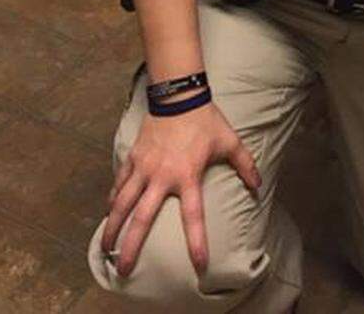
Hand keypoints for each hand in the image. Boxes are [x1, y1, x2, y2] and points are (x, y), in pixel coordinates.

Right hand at [101, 103, 260, 277]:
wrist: (179, 95)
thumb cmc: (206, 120)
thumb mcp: (230, 141)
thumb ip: (245, 164)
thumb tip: (258, 185)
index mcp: (187, 176)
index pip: (193, 216)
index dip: (196, 242)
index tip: (199, 264)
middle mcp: (162, 176)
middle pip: (142, 218)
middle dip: (132, 246)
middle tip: (125, 269)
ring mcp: (144, 167)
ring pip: (122, 203)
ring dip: (113, 226)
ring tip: (106, 248)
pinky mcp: (133, 157)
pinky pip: (120, 183)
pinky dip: (113, 199)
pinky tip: (109, 212)